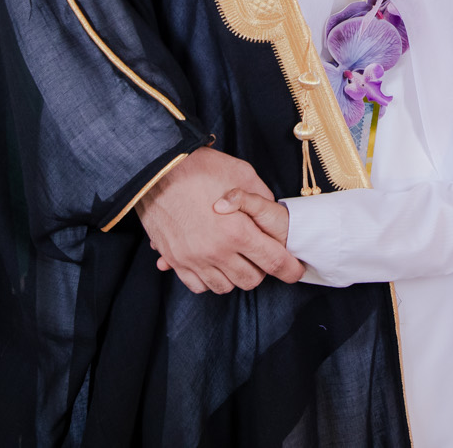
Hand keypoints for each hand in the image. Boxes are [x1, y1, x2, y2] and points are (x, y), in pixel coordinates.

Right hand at [136, 147, 303, 293]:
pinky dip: (209, 278)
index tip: (295, 270)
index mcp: (238, 231)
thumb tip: (272, 214)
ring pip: (224, 286)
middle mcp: (217, 251)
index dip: (290, 270)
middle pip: (250, 280)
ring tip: (236, 257)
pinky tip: (212, 262)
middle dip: (261, 270)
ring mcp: (194, 259)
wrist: (157, 168)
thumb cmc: (200, 167)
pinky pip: (198, 285)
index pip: (274, 262)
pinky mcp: (176, 259)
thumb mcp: (242, 174)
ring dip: (235, 275)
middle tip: (260, 255)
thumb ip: (261, 199)